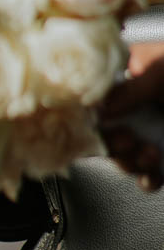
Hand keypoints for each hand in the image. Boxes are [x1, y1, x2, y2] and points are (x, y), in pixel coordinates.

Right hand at [99, 54, 163, 189]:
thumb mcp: (161, 70)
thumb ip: (128, 89)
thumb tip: (97, 108)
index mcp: (131, 77)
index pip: (97, 101)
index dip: (93, 117)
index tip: (99, 126)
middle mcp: (140, 106)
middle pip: (107, 134)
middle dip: (115, 145)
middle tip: (127, 142)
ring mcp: (156, 132)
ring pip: (126, 157)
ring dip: (132, 162)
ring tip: (149, 154)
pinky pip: (151, 174)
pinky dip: (149, 179)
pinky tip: (155, 174)